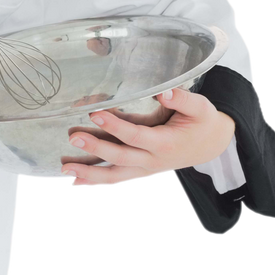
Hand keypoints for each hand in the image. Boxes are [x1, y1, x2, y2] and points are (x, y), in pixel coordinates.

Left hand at [61, 86, 235, 187]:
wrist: (209, 145)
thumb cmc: (202, 122)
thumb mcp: (200, 107)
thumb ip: (182, 99)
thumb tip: (163, 92)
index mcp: (166, 143)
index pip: (135, 136)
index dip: (115, 126)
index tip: (95, 112)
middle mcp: (153, 161)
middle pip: (120, 158)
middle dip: (95, 148)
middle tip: (73, 136)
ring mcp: (145, 169)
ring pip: (115, 176)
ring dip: (89, 173)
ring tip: (65, 168)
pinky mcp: (139, 171)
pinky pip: (117, 179)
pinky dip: (96, 182)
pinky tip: (76, 181)